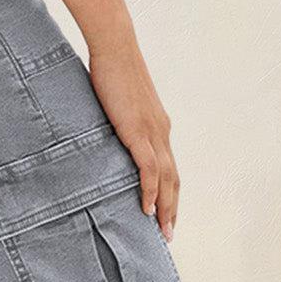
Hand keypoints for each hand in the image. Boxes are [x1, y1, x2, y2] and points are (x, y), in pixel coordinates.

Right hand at [88, 37, 178, 239]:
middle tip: (168, 234)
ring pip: (165, 179)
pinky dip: (150, 190)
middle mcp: (161, 131)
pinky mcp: (139, 131)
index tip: (165, 214)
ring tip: (162, 230)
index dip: (169, 193)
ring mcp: (153, 132)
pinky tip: (146, 208)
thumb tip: (106, 136)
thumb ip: (118, 123)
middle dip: (172, 208)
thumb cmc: (111, 70)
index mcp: (158, 126)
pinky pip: (149, 169)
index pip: (169, 168)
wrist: (114, 47)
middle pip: (173, 179)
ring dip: (165, 207)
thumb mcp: (118, 104)